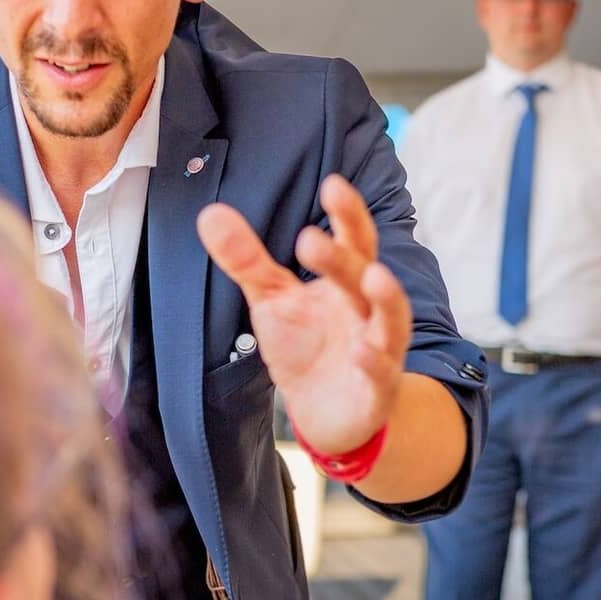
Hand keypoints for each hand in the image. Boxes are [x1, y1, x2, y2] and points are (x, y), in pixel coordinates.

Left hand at [196, 174, 409, 452]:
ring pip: (390, 319)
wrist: (329, 414)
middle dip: (342, 256)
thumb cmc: (306, 346)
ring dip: (386, 298)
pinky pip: (382, 372)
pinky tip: (360, 350)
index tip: (332, 185)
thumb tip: (210, 213)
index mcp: (346, 280)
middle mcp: (368, 308)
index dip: (347, 214)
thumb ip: (247, 259)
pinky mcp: (377, 390)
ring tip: (376, 275)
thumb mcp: (272, 299)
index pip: (353, 239)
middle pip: (363, 273)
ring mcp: (379, 347)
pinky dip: (375, 361)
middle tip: (309, 240)